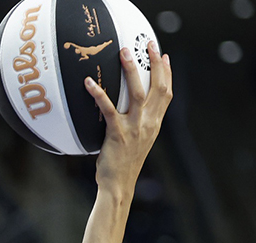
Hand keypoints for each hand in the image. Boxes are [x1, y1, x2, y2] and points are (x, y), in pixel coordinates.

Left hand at [85, 40, 172, 191]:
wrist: (119, 185)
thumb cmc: (124, 164)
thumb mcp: (138, 141)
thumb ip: (139, 124)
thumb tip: (128, 109)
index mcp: (154, 124)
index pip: (166, 94)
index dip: (167, 74)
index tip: (164, 56)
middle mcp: (149, 123)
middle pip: (157, 87)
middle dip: (154, 63)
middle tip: (148, 44)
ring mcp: (134, 128)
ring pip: (136, 93)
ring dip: (131, 70)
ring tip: (123, 52)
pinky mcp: (118, 133)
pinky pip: (108, 109)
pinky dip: (98, 94)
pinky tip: (88, 83)